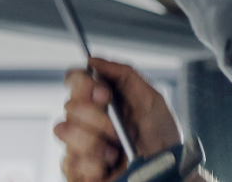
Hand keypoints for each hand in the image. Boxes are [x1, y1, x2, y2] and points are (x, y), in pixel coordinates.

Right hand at [55, 58, 182, 181]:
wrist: (166, 171)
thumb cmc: (161, 138)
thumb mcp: (151, 100)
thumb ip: (124, 74)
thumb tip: (94, 60)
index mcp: (103, 100)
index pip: (75, 80)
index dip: (83, 83)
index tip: (104, 94)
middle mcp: (87, 120)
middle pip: (69, 105)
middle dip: (97, 117)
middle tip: (118, 128)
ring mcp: (78, 144)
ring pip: (64, 131)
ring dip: (95, 142)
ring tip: (116, 151)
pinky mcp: (75, 169)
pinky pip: (69, 161)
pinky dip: (93, 164)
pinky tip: (108, 167)